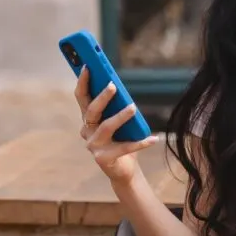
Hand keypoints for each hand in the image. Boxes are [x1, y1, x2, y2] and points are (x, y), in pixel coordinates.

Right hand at [75, 66, 158, 185]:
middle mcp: (87, 131)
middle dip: (102, 97)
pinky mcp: (104, 159)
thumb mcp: (118, 120)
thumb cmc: (121, 139)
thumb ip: (116, 105)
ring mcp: (94, 146)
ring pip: (106, 127)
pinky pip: (124, 147)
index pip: (81, 97)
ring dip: (120, 116)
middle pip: (91, 111)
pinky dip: (140, 143)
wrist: (123, 169)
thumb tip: (119, 85)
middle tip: (113, 85)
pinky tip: (153, 138)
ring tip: (133, 107)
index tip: (88, 65)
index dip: (83, 81)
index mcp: (89, 119)